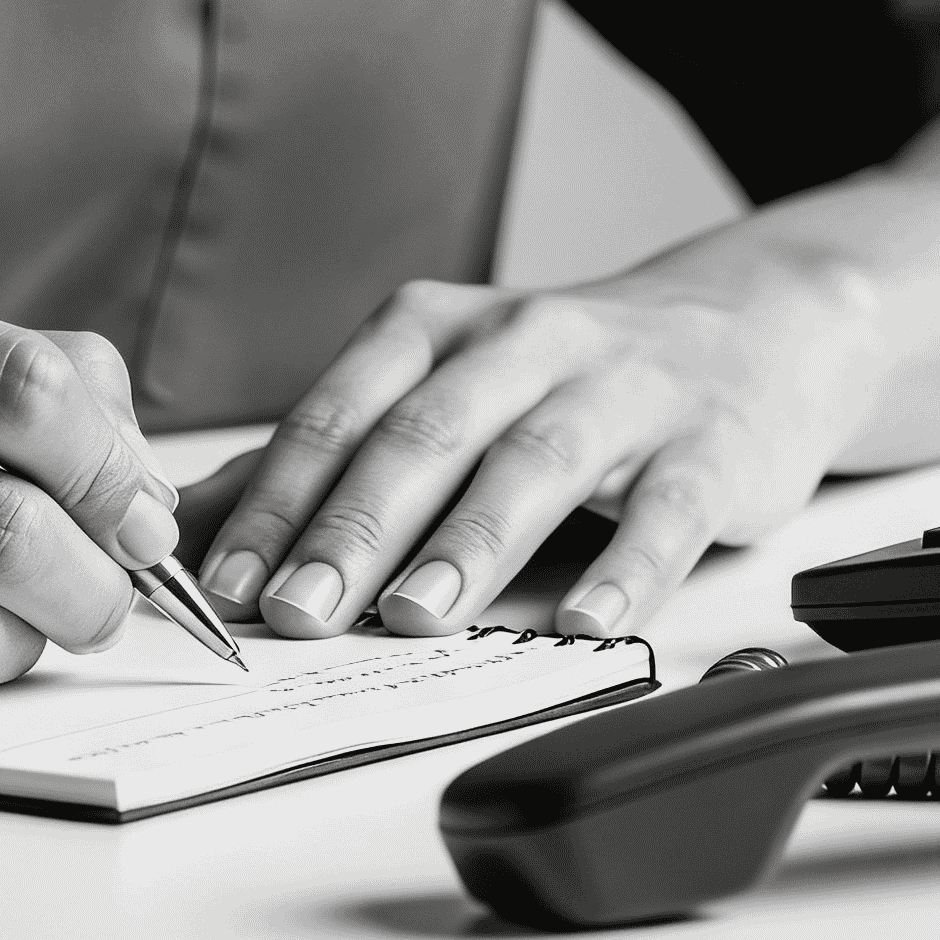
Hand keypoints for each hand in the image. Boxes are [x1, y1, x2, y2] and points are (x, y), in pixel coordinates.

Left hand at [195, 228, 888, 641]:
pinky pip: (665, 507)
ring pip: (532, 461)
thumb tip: (190, 519)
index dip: (278, 495)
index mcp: (437, 327)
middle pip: (425, 433)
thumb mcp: (439, 383)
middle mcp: (522, 341)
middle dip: (353, 525)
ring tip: (414, 616)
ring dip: (467, 543)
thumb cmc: (564, 372)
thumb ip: (328, 452)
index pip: (340, 411)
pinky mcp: (710, 444)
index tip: (227, 578)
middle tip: (299, 609)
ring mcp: (620, 389)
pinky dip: (626, 565)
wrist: (749, 321)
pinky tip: (586, 618)